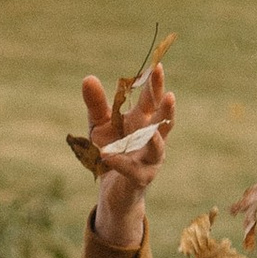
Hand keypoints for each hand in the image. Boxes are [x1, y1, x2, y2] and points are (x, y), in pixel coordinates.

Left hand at [87, 57, 175, 248]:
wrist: (113, 190)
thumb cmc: (112, 150)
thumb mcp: (101, 125)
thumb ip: (96, 104)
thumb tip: (88, 78)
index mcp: (144, 121)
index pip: (152, 99)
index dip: (155, 85)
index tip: (157, 66)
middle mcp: (153, 137)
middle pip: (162, 120)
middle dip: (164, 107)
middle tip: (168, 94)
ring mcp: (150, 159)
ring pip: (158, 147)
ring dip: (156, 139)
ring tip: (153, 130)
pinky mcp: (140, 178)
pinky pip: (131, 169)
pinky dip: (119, 162)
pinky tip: (108, 155)